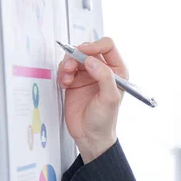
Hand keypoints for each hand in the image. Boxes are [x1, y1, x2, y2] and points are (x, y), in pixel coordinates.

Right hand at [57, 38, 127, 162]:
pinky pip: (65, 67)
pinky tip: (65, 83)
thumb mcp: (109, 98)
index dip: (94, 46)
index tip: (83, 53)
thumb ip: (104, 77)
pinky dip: (62, 72)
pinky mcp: (75, 80)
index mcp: (117, 70)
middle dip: (76, 55)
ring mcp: (88, 74)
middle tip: (70, 68)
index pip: (107, 46)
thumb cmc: (104, 119)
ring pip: (74, 57)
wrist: (89, 135)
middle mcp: (103, 70)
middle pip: (88, 49)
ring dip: (67, 65)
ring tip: (67, 78)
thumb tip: (92, 61)